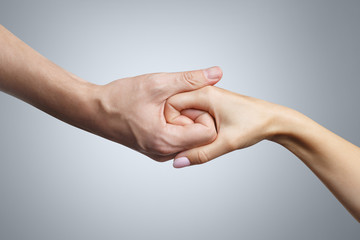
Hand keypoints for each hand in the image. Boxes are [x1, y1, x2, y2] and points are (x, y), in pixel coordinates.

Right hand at [90, 67, 222, 160]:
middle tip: (177, 100)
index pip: (209, 134)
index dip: (204, 113)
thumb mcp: (158, 84)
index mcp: (166, 141)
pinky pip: (178, 139)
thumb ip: (191, 79)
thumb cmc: (120, 98)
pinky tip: (164, 112)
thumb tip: (217, 74)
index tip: (188, 99)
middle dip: (195, 116)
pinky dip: (177, 125)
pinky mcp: (156, 149)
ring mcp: (160, 153)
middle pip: (201, 138)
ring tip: (168, 105)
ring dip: (186, 120)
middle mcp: (165, 153)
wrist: (94, 110)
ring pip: (190, 139)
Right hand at [165, 86, 281, 166]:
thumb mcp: (225, 143)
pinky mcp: (212, 105)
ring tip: (196, 139)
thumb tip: (178, 162)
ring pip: (185, 113)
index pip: (171, 104)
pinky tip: (201, 136)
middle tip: (186, 141)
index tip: (177, 136)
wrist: (274, 121)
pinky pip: (194, 114)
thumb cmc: (254, 124)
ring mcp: (208, 98)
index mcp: (204, 95)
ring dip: (187, 127)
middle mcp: (204, 93)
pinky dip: (194, 126)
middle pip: (176, 109)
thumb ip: (200, 154)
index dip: (169, 122)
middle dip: (178, 126)